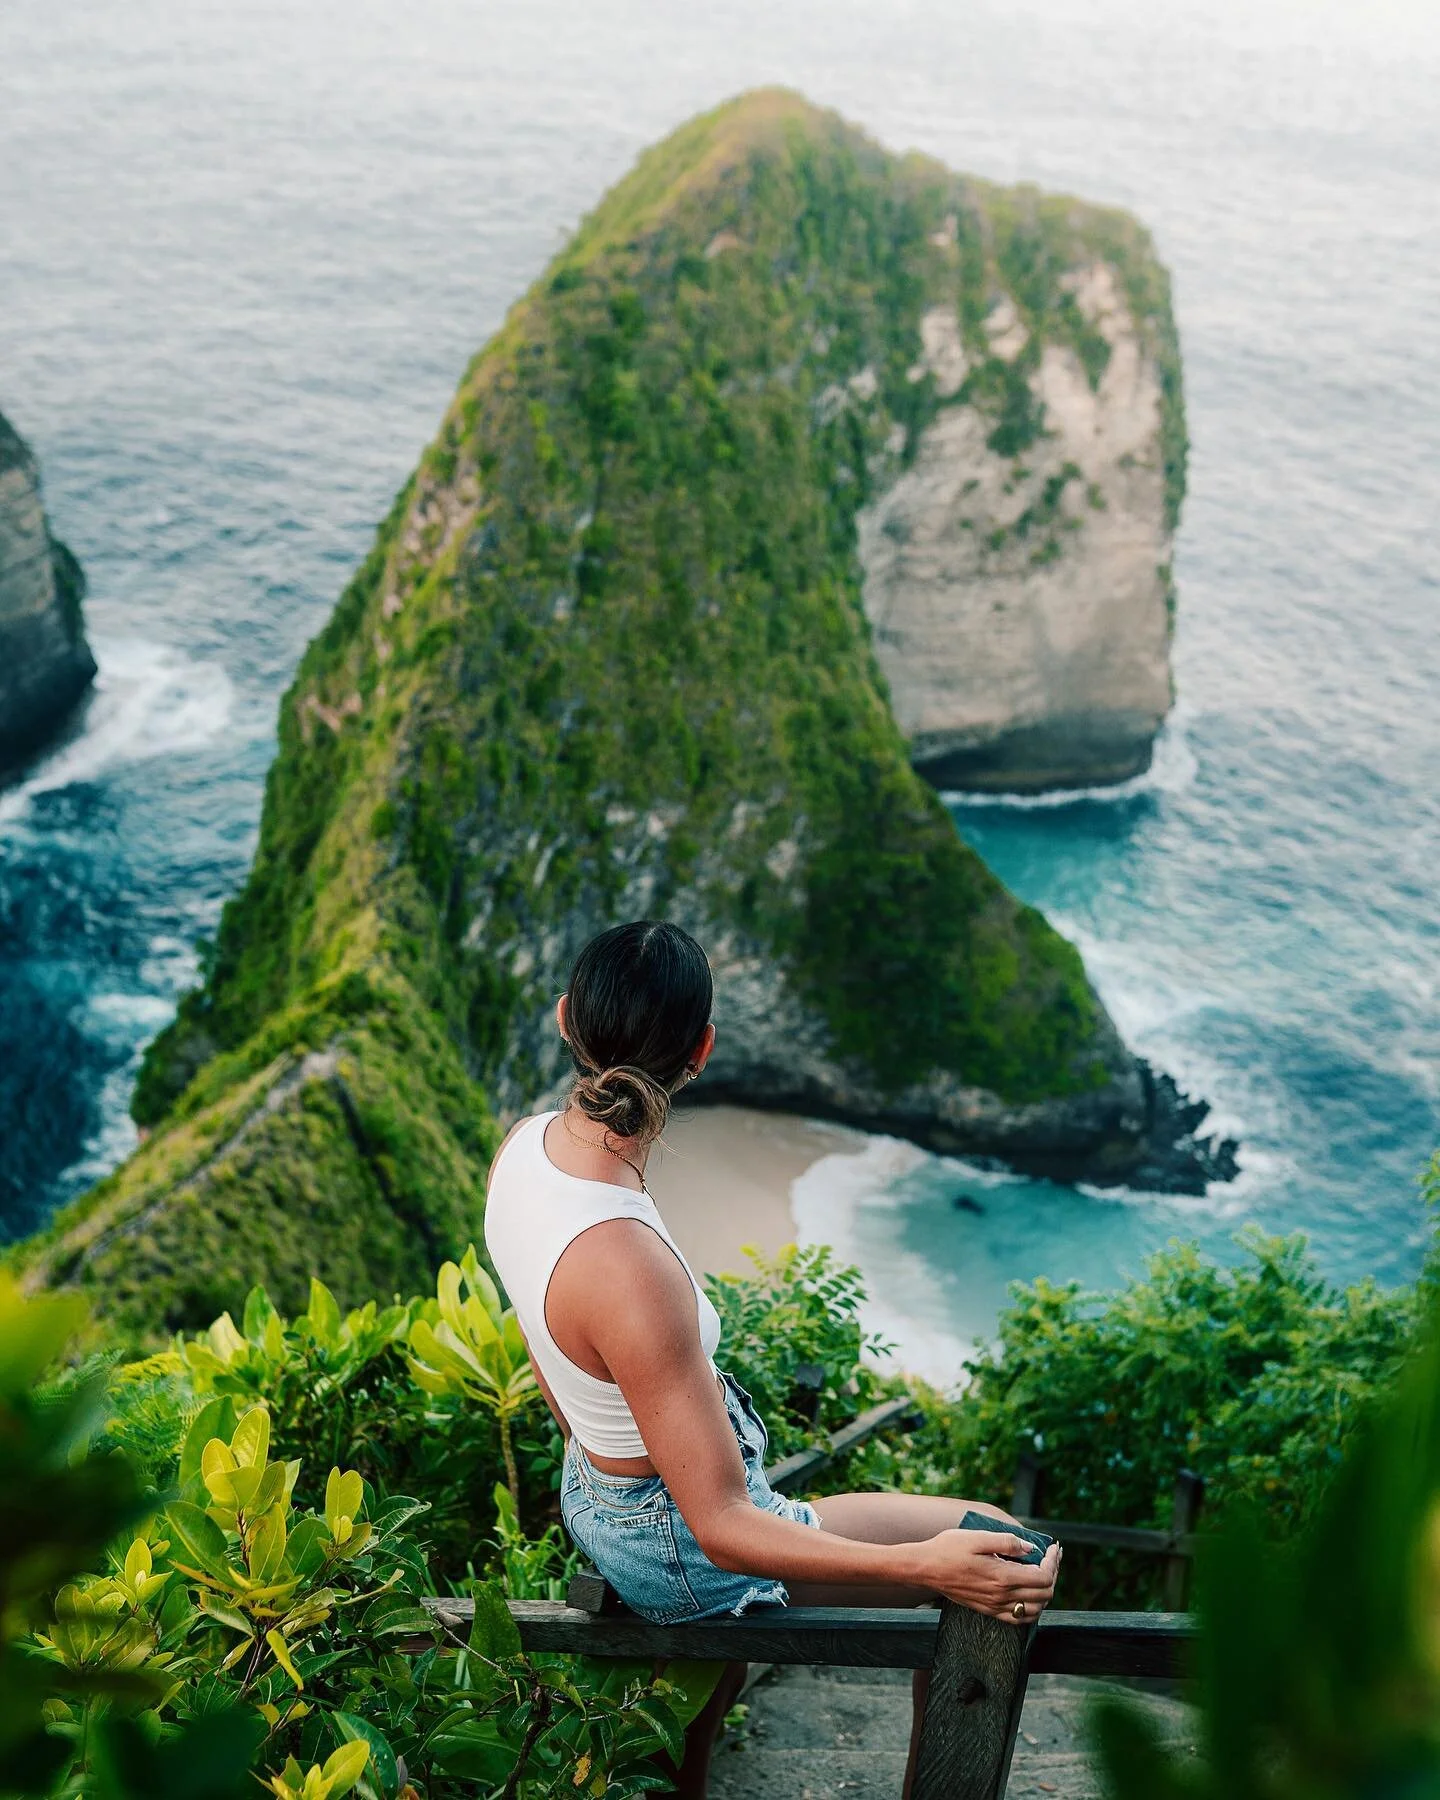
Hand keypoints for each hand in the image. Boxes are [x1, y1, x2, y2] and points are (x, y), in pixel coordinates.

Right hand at [920, 1531, 1061, 1623]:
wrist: (926, 1568)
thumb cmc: (949, 1548)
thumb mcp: (977, 1537)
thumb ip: (1007, 1542)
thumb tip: (1031, 1548)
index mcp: (1002, 1576)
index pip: (1044, 1576)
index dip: (1054, 1561)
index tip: (1054, 1547)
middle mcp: (1002, 1595)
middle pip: (1045, 1594)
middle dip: (1053, 1573)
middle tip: (1051, 1557)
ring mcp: (995, 1606)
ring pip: (1035, 1609)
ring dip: (1045, 1592)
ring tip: (1042, 1572)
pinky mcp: (988, 1610)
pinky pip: (1018, 1618)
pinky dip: (1031, 1608)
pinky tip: (1028, 1592)